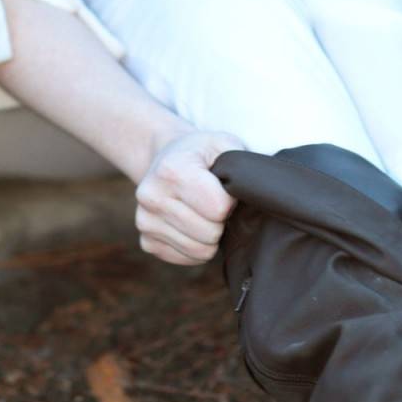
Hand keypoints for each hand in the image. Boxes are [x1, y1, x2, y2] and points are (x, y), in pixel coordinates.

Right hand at [134, 128, 246, 266]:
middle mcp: (152, 196)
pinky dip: (197, 245)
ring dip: (210, 235)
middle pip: (210, 233)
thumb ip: (240, 166)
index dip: (230, 201)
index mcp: (171, 170)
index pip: (219, 208)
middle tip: (213, 202)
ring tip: (202, 212)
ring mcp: (145, 221)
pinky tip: (191, 223)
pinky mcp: (146, 241)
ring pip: (200, 251)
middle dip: (220, 220)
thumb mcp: (222, 143)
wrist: (164, 157)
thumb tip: (256, 196)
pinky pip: (188, 258)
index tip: (222, 188)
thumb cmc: (200, 153)